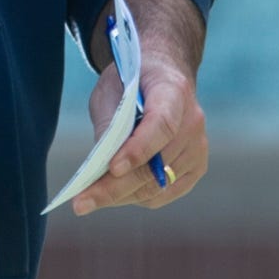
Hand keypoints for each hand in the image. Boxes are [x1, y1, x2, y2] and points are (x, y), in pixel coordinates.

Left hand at [69, 0, 207, 214]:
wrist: (163, 75)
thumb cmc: (132, 82)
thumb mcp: (111, 90)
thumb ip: (108, 125)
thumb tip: (99, 168)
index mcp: (174, 90)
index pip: (162, 125)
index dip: (139, 149)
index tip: (112, 168)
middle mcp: (193, 121)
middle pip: (156, 165)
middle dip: (115, 187)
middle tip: (80, 203)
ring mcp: (198, 147)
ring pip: (156, 186)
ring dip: (121, 196)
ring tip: (89, 198)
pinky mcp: (196, 167)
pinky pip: (163, 193)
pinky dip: (136, 197)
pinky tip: (114, 192)